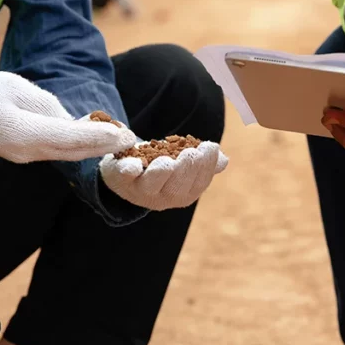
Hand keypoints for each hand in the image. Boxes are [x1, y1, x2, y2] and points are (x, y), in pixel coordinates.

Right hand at [0, 72, 135, 162]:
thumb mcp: (15, 87)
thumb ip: (46, 104)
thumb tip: (70, 119)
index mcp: (23, 133)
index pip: (70, 136)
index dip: (98, 135)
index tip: (123, 133)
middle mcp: (27, 151)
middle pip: (74, 151)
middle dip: (104, 146)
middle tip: (132, 139)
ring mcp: (24, 155)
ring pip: (67, 154)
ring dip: (94, 149)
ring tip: (120, 140)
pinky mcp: (22, 153)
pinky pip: (56, 152)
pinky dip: (77, 147)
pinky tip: (93, 140)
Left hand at [99, 141, 227, 210]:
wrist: (122, 171)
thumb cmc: (158, 166)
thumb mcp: (181, 163)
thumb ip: (201, 163)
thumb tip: (224, 160)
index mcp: (182, 194)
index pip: (199, 184)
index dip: (206, 166)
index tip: (210, 147)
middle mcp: (162, 197)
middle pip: (177, 189)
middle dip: (187, 170)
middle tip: (192, 152)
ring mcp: (139, 190)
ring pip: (152, 186)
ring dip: (161, 173)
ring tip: (168, 161)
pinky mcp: (120, 177)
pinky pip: (124, 176)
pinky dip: (128, 170)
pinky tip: (133, 164)